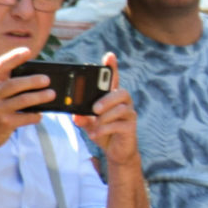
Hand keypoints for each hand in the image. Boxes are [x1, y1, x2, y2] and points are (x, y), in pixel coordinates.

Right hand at [0, 45, 55, 155]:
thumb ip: (1, 84)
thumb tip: (31, 76)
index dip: (13, 57)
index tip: (28, 51)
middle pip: (15, 84)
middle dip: (33, 81)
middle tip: (47, 79)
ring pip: (24, 100)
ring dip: (40, 96)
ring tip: (51, 94)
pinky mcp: (4, 124)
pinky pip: (26, 117)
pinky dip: (36, 115)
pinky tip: (39, 114)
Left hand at [78, 53, 139, 167]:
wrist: (116, 151)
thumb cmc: (104, 132)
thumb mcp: (88, 123)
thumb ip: (82, 117)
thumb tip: (76, 115)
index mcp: (112, 98)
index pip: (114, 80)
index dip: (113, 67)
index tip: (109, 56)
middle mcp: (124, 104)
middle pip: (122, 93)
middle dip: (107, 99)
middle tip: (95, 108)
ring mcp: (129, 115)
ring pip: (122, 109)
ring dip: (106, 116)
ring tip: (95, 123)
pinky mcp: (131, 128)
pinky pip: (120, 125)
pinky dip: (105, 129)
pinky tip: (95, 134)